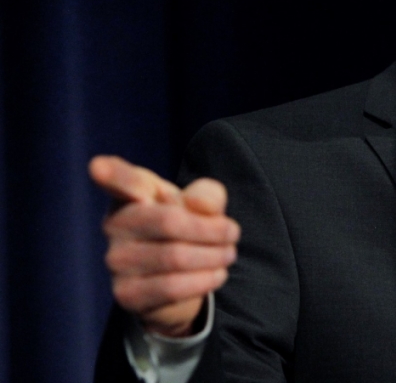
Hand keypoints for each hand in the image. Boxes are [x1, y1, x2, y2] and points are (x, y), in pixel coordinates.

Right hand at [89, 155, 240, 337]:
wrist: (181, 276)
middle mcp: (115, 225)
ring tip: (228, 254)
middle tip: (233, 233)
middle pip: (170, 222)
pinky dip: (204, 280)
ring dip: (214, 256)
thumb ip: (207, 196)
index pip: (122, 182)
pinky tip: (217, 273)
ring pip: (176, 257)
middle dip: (212, 230)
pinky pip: (172, 287)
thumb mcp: (203, 204)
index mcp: (132, 194)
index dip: (110, 174)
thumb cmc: (188, 226)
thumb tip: (197, 207)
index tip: (97, 167)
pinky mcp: (126, 294)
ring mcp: (116, 261)